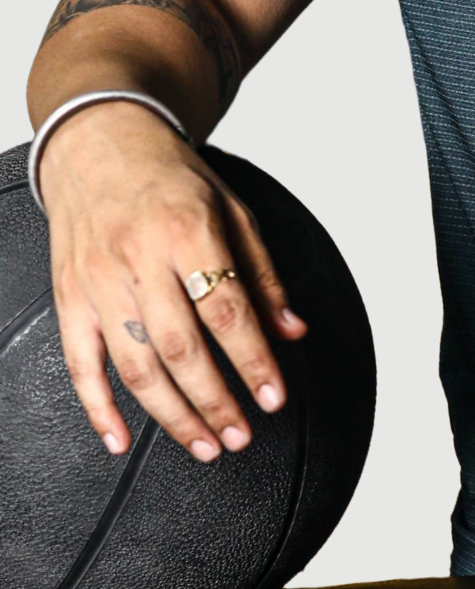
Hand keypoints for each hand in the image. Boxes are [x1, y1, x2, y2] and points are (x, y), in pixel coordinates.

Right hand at [39, 101, 306, 462]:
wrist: (100, 144)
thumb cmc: (169, 177)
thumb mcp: (231, 208)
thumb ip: (262, 273)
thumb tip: (292, 330)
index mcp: (187, 229)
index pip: (226, 308)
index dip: (253, 359)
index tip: (273, 397)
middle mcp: (139, 258)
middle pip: (181, 347)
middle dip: (216, 401)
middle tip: (241, 435)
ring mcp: (98, 282)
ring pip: (135, 366)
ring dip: (172, 415)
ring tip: (204, 444)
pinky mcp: (69, 298)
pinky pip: (80, 365)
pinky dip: (99, 410)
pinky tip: (121, 440)